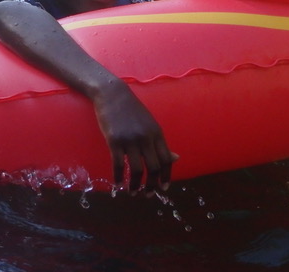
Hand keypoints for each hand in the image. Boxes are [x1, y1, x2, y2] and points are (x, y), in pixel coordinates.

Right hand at [93, 79, 176, 195]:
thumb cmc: (130, 109)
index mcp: (157, 133)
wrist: (112, 94)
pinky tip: (118, 183)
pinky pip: (119, 164)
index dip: (167, 176)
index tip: (164, 188)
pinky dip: (119, 177)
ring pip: (137, 169)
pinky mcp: (114, 141)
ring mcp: (130, 140)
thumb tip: (176, 158)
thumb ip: (160, 142)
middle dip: (152, 185)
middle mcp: (146, 138)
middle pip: (154, 167)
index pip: (167, 160)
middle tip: (147, 195)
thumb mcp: (150, 124)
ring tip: (133, 193)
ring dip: (136, 185)